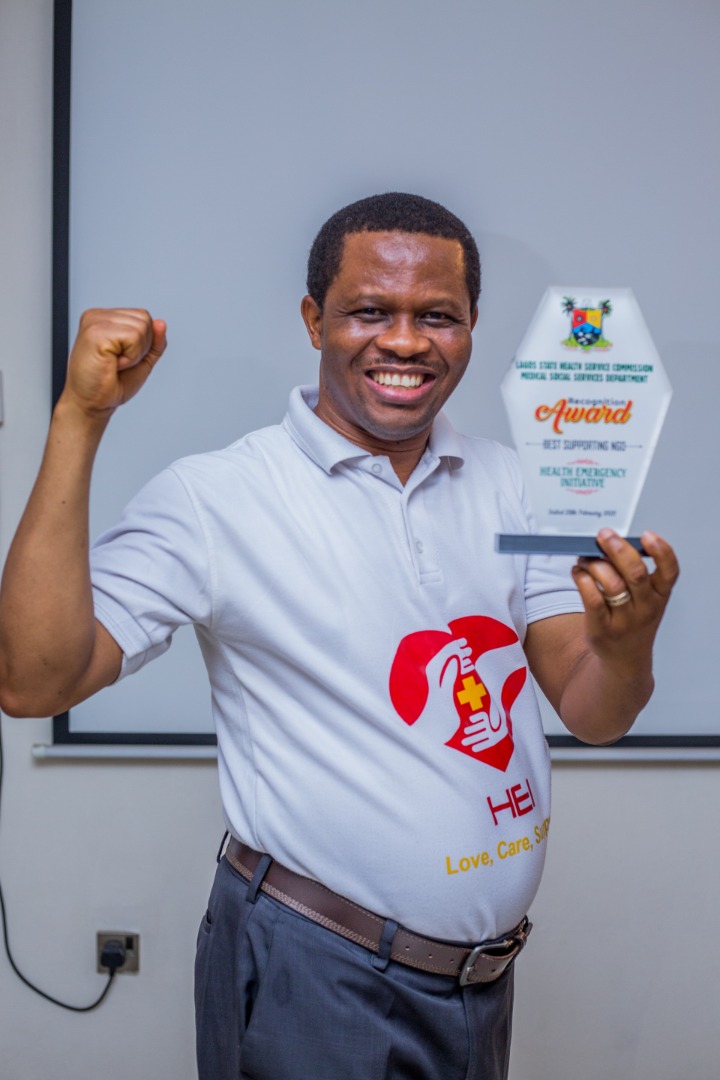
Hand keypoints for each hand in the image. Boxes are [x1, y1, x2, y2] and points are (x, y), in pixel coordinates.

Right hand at [61, 308, 166, 417]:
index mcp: (105, 318)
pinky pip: (133, 338)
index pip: (143, 316)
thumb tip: (161, 323)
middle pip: (145, 319)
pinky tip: (111, 364)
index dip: (143, 343)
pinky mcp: (95, 333)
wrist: (91, 404)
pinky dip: (129, 358)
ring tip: (113, 363)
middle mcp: (98, 316)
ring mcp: (95, 322)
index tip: (122, 357)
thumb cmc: (110, 384)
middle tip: (118, 362)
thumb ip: (154, 341)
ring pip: (141, 327)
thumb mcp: (141, 360)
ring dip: (134, 354)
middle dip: (140, 348)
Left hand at [571, 528, 678, 667]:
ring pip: (611, 583)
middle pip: (635, 573)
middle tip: (604, 535)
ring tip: (585, 557)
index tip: (648, 535)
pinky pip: (591, 598)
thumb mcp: (646, 599)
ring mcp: (624, 620)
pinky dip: (583, 579)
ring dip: (595, 564)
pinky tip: (578, 572)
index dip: (662, 551)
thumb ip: (633, 574)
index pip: (670, 571)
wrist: (625, 660)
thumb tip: (608, 544)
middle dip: (618, 549)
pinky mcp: (602, 629)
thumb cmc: (634, 619)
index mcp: (659, 596)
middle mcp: (646, 608)